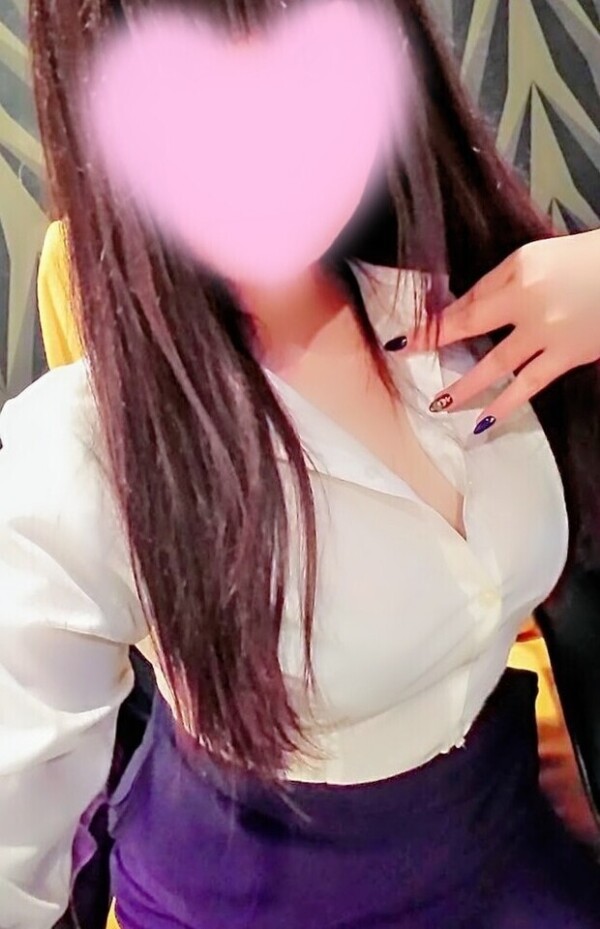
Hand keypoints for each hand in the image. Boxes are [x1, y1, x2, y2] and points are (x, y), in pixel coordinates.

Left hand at [401, 229, 599, 432]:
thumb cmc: (584, 259)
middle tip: (404, 356)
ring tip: (439, 404)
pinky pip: (529, 385)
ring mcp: (547, 333)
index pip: (468, 299)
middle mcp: (527, 302)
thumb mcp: (537, 257)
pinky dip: (504, 405)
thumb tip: (463, 308)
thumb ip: (499, 280)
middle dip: (434, 342)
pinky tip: (482, 423)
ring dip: (465, 386)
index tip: (408, 334)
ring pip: (496, 364)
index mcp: (519, 271)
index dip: (437, 318)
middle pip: (471, 325)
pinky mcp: (568, 356)